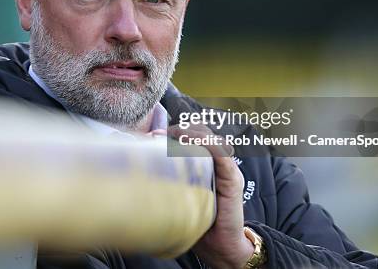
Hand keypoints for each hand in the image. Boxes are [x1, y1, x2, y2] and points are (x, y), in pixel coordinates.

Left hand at [168, 124, 254, 268]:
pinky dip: (211, 145)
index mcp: (207, 164)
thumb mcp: (181, 195)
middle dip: (180, 130)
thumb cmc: (200, 221)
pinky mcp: (233, 181)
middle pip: (202, 134)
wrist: (221, 246)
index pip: (194, 137)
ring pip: (213, 140)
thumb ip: (172, 179)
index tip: (154, 134)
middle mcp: (219, 164)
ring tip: (175, 134)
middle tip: (159, 134)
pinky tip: (198, 141)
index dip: (175, 132)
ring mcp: (228, 170)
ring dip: (193, 133)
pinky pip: (224, 157)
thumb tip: (144, 168)